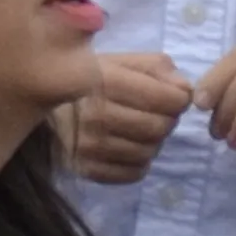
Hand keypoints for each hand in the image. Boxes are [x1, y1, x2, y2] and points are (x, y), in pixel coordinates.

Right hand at [56, 52, 192, 184]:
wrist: (50, 109)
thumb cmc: (93, 81)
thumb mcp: (124, 62)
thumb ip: (159, 68)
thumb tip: (185, 90)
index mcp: (104, 81)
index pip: (166, 99)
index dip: (179, 99)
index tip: (174, 97)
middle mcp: (94, 115)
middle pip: (159, 127)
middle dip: (167, 120)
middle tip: (157, 113)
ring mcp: (88, 146)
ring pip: (149, 152)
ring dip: (154, 142)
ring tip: (141, 129)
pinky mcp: (86, 169)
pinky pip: (134, 173)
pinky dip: (140, 161)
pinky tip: (129, 146)